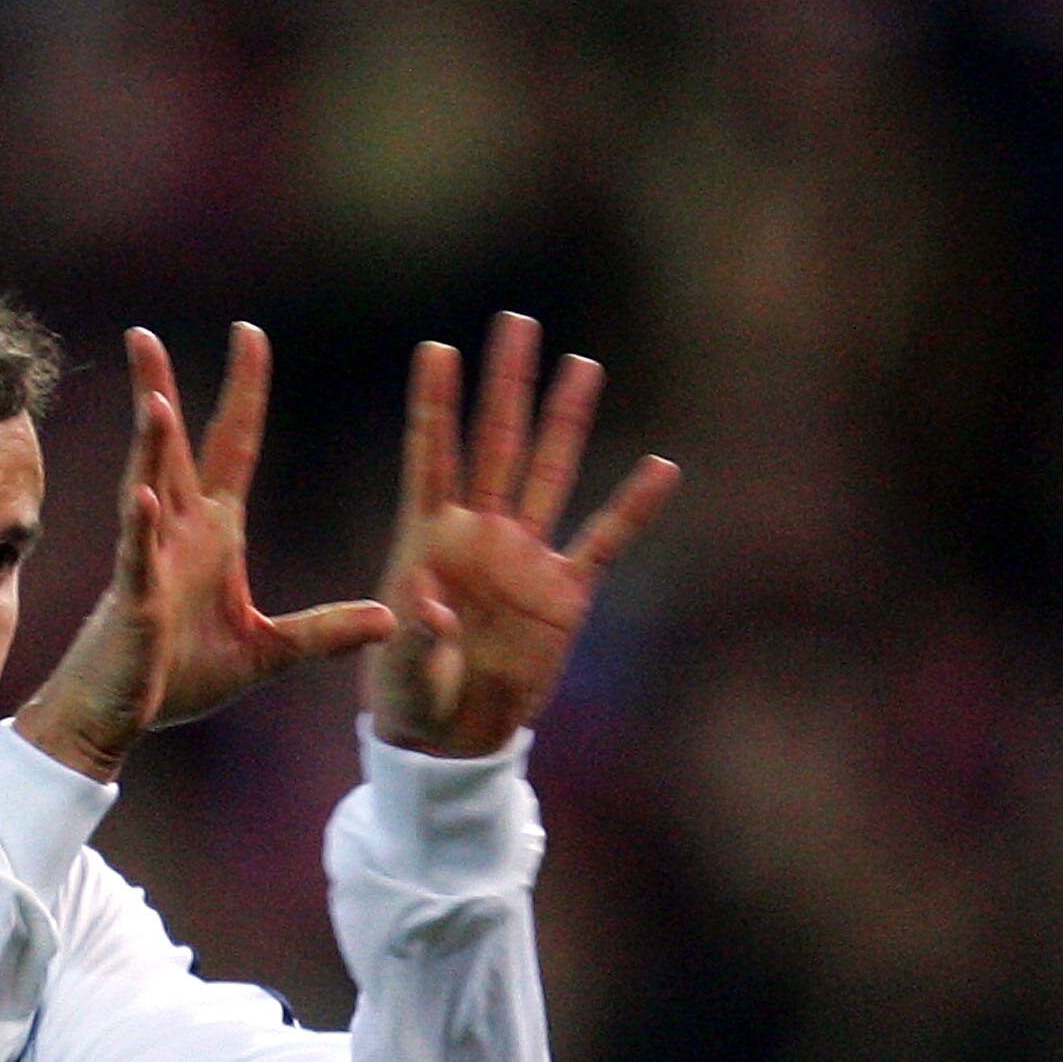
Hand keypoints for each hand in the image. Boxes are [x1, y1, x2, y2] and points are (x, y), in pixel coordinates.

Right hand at [15, 324, 394, 783]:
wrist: (121, 718)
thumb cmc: (180, 680)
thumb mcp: (270, 652)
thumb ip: (326, 631)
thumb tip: (389, 618)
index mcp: (212, 535)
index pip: (232, 445)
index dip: (244, 391)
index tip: (250, 334)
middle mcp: (176, 534)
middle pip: (171, 447)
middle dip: (157, 389)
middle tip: (144, 334)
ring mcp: (150, 563)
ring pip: (147, 488)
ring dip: (150, 446)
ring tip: (152, 399)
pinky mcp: (135, 602)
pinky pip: (137, 557)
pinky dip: (140, 526)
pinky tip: (143, 494)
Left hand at [369, 313, 679, 757]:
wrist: (451, 739)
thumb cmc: (409, 700)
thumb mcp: (401, 673)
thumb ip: (413, 636)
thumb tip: (430, 603)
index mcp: (430, 543)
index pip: (432, 458)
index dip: (436, 406)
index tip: (438, 349)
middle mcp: (481, 535)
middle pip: (497, 444)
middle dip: (506, 385)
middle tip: (515, 322)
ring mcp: (525, 559)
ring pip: (549, 473)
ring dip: (565, 420)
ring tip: (580, 364)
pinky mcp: (563, 594)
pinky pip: (604, 542)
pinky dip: (632, 508)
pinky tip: (662, 469)